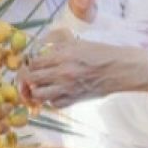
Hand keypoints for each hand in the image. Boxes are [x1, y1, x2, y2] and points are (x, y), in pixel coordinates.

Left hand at [21, 30, 147, 107]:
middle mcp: (63, 73)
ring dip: (36, 91)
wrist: (120, 69)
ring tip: (39, 87)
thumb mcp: (79, 43)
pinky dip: (51, 101)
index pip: (34, 63)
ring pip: (39, 94)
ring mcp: (68, 88)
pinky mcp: (75, 99)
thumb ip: (60, 46)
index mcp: (63, 55)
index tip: (29, 65)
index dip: (28, 64)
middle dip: (27, 78)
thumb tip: (43, 48)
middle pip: (32, 79)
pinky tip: (54, 94)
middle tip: (28, 78)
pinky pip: (54, 104)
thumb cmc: (102, 53)